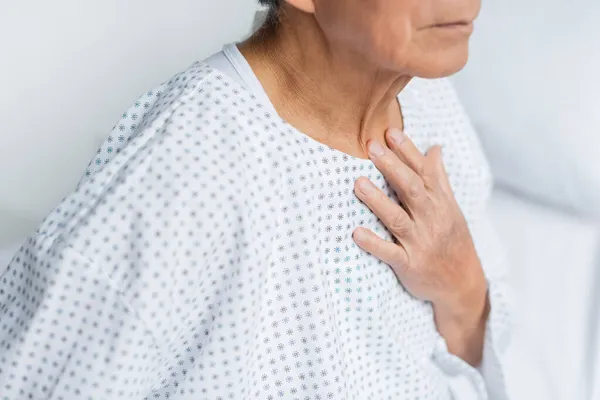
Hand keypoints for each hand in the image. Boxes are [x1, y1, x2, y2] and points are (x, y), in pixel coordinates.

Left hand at [352, 128, 488, 365]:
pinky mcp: (409, 265)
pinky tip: (356, 233)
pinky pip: (390, 253)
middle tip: (371, 146)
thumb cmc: (452, 240)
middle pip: (411, 189)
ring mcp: (420, 242)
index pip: (423, 172)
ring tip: (358, 183)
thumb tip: (435, 147)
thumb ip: (438, 177)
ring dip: (378, 200)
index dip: (407, 151)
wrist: (463, 284)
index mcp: (440, 203)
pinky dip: (374, 243)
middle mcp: (431, 220)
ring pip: (397, 219)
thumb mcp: (451, 207)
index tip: (390, 132)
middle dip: (391, 167)